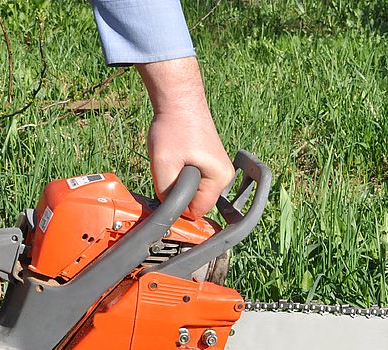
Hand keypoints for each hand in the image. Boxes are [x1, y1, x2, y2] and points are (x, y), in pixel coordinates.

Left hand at [137, 57, 234, 218]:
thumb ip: (166, 194)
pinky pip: (193, 180)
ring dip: (178, 182)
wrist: (179, 99)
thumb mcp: (164, 165)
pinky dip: (180, 174)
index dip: (178, 207)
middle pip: (196, 202)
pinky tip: (175, 157)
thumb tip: (167, 212)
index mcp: (219, 179)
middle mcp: (224, 176)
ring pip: (192, 191)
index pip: (196, 212)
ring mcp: (218, 169)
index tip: (166, 190)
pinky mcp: (209, 163)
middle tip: (168, 169)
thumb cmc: (174, 127)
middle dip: (178, 193)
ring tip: (172, 160)